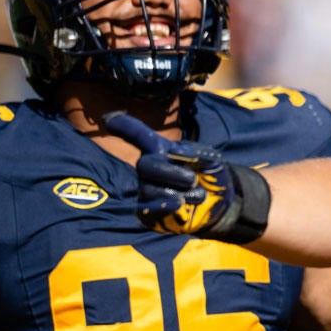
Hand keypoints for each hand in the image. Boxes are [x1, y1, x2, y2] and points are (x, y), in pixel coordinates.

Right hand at [103, 112, 270, 242]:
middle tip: (192, 179)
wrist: (221, 203)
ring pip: (147, 188)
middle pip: (145, 164)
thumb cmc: (212, 175)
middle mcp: (149, 168)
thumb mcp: (212, 159)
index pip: (139, 135)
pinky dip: (162, 205)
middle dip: (169, 171)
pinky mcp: (149, 212)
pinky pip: (146, 209)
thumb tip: (176, 152)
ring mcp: (147, 189)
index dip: (124, 126)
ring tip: (198, 194)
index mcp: (161, 150)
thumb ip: (198, 153)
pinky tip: (177, 204)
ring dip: (175, 191)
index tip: (109, 119)